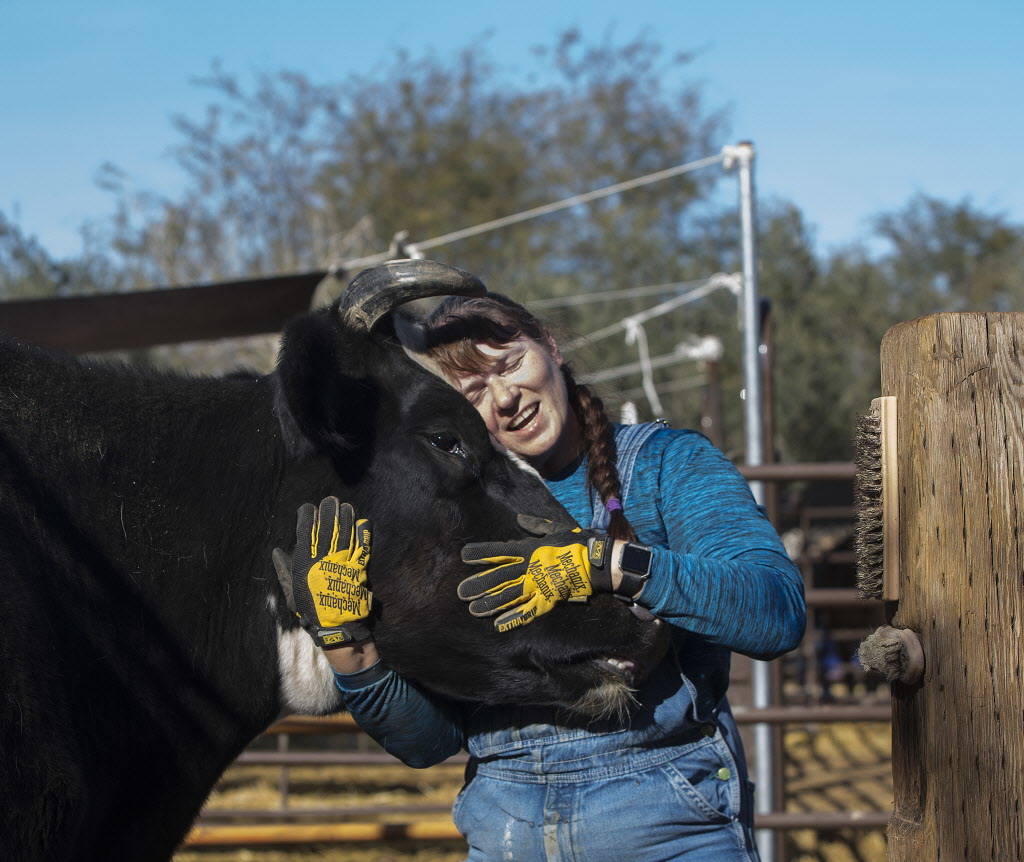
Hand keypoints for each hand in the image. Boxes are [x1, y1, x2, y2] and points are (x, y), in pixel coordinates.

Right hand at [272, 497, 372, 648]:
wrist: (335, 628)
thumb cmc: (310, 610)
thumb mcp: (292, 590)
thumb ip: (284, 569)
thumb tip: (276, 551)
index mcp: (305, 564)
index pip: (305, 532)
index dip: (307, 517)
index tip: (308, 507)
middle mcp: (324, 560)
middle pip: (327, 528)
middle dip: (329, 511)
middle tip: (331, 500)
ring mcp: (343, 564)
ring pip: (346, 534)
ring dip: (347, 518)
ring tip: (346, 506)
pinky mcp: (359, 571)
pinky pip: (362, 548)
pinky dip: (364, 535)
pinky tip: (364, 522)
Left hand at [458, 515, 613, 632]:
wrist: (598, 562)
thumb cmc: (577, 542)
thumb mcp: (555, 528)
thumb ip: (535, 526)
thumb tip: (520, 519)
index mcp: (529, 549)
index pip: (499, 551)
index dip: (481, 554)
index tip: (464, 556)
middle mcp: (529, 568)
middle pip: (498, 577)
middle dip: (479, 584)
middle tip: (461, 592)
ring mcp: (538, 586)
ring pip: (508, 596)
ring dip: (490, 603)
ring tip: (473, 610)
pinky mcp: (548, 600)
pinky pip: (527, 611)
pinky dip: (513, 619)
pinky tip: (498, 625)